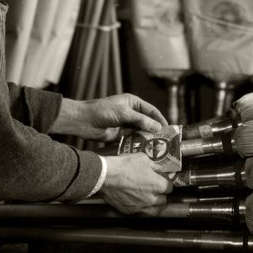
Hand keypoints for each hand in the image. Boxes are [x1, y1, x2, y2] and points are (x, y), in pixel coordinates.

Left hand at [50, 93, 167, 140]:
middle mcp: (131, 113)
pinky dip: (139, 143)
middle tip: (165, 140)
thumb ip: (141, 120)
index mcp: (133, 102)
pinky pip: (134, 139)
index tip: (168, 129)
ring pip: (142, 131)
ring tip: (158, 146)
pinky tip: (146, 149)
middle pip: (148, 122)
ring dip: (148, 138)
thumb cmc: (103, 111)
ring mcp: (126, 124)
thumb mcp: (124, 113)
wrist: (83, 121)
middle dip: (156, 130)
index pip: (152, 110)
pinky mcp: (121, 135)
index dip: (160, 119)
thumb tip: (158, 128)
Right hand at [98, 154, 176, 213]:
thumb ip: (154, 166)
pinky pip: (140, 212)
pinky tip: (136, 200)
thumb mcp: (143, 159)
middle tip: (153, 187)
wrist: (105, 176)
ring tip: (147, 196)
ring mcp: (141, 207)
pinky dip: (140, 207)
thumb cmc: (124, 166)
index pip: (169, 187)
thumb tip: (158, 169)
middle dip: (160, 193)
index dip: (165, 182)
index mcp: (158, 185)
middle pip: (163, 200)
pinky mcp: (130, 211)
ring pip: (154, 209)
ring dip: (152, 203)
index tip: (161, 179)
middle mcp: (152, 199)